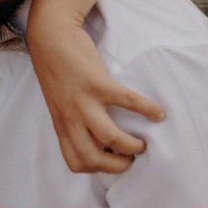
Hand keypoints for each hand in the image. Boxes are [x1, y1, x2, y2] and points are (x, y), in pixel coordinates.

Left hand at [27, 12, 164, 173]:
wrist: (49, 38)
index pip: (76, 163)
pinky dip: (147, 110)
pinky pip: (127, 102)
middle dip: (118, 165)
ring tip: (143, 142)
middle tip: (132, 157)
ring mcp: (82, 101)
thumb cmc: (56, 71)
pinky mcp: (96, 82)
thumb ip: (73, 122)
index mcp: (61, 125)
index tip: (113, 159)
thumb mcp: (58, 104)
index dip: (98, 169)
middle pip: (93, 159)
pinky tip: (158, 113)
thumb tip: (99, 139)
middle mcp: (70, 117)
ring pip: (110, 137)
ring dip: (132, 146)